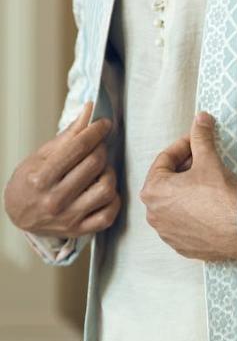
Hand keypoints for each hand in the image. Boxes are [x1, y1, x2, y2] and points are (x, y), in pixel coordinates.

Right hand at [3, 101, 119, 238]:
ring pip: (106, 189)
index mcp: (41, 179)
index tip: (104, 124)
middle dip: (101, 148)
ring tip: (100, 169)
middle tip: (98, 146)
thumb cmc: (29, 182)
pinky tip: (104, 190)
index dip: (96, 131)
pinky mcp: (79, 230)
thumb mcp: (41, 156)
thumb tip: (89, 110)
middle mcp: (55, 200)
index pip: (78, 147)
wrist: (18, 215)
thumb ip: (68, 135)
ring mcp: (68, 218)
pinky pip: (109, 215)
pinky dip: (113, 200)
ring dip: (109, 173)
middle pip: (95, 165)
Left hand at [140, 112, 236, 261]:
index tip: (198, 141)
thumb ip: (200, 137)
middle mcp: (153, 214)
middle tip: (205, 160)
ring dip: (187, 191)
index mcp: (153, 190)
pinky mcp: (181, 246)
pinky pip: (183, 223)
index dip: (184, 146)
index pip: (165, 159)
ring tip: (208, 184)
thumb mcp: (209, 161)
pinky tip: (209, 207)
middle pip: (168, 182)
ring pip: (174, 204)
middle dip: (185, 169)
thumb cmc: (221, 195)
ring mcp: (166, 233)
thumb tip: (201, 117)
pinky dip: (192, 213)